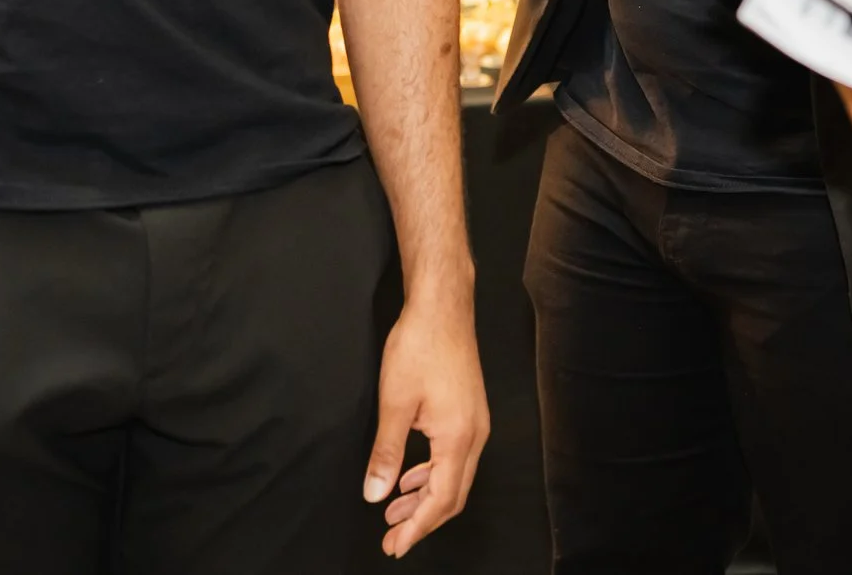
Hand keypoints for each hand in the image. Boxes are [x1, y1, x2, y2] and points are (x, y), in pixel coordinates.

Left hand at [365, 292, 490, 557]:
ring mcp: (475, 422)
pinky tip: (411, 476)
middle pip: (453, 495)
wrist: (443, 306)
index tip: (395, 545)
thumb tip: (376, 493)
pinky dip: (433, 475)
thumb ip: (387, 453)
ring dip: (426, 498)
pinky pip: (455, 458)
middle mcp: (474, 434)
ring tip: (395, 512)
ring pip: (454, 477)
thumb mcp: (394, 403)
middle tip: (392, 538)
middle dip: (422, 521)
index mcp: (458, 437)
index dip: (417, 528)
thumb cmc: (420, 346)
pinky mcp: (469, 412)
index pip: (441, 500)